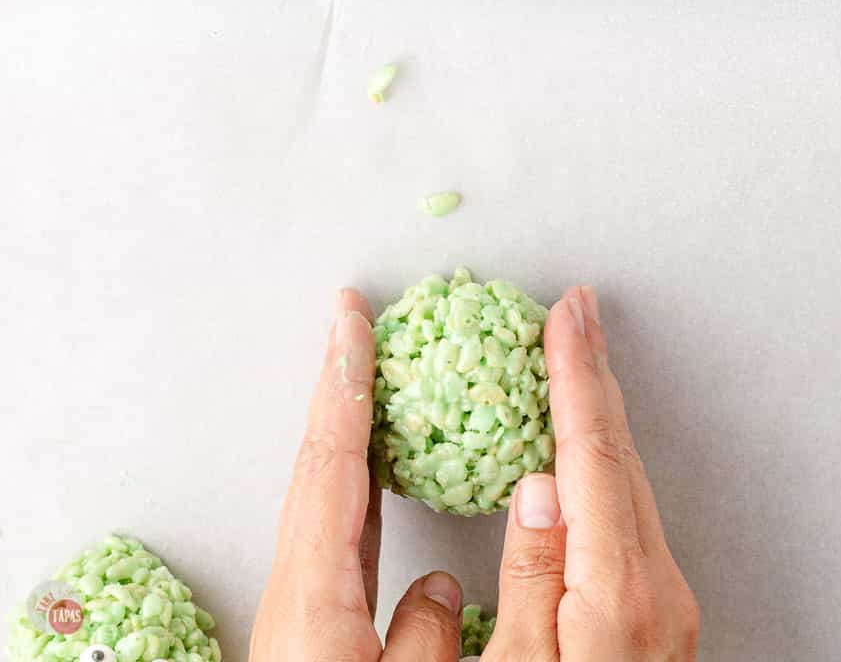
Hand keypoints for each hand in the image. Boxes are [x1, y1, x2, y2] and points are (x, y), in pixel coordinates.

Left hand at [251, 288, 465, 661]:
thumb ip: (429, 638)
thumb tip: (441, 584)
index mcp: (312, 605)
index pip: (330, 465)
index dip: (343, 382)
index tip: (350, 315)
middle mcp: (296, 603)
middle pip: (318, 472)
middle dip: (340, 392)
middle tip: (358, 325)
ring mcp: (300, 623)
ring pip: (328, 511)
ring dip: (352, 443)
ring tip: (380, 387)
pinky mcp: (312, 647)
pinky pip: (340, 549)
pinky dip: (361, 500)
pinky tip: (384, 497)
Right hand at [489, 285, 699, 659]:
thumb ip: (529, 579)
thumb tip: (537, 488)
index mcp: (620, 592)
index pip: (592, 455)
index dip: (575, 375)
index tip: (566, 314)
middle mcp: (657, 590)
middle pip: (619, 455)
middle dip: (593, 374)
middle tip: (575, 310)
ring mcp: (665, 605)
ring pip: (628, 483)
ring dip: (600, 414)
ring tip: (578, 361)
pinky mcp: (659, 622)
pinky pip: (629, 517)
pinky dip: (605, 464)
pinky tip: (588, 452)